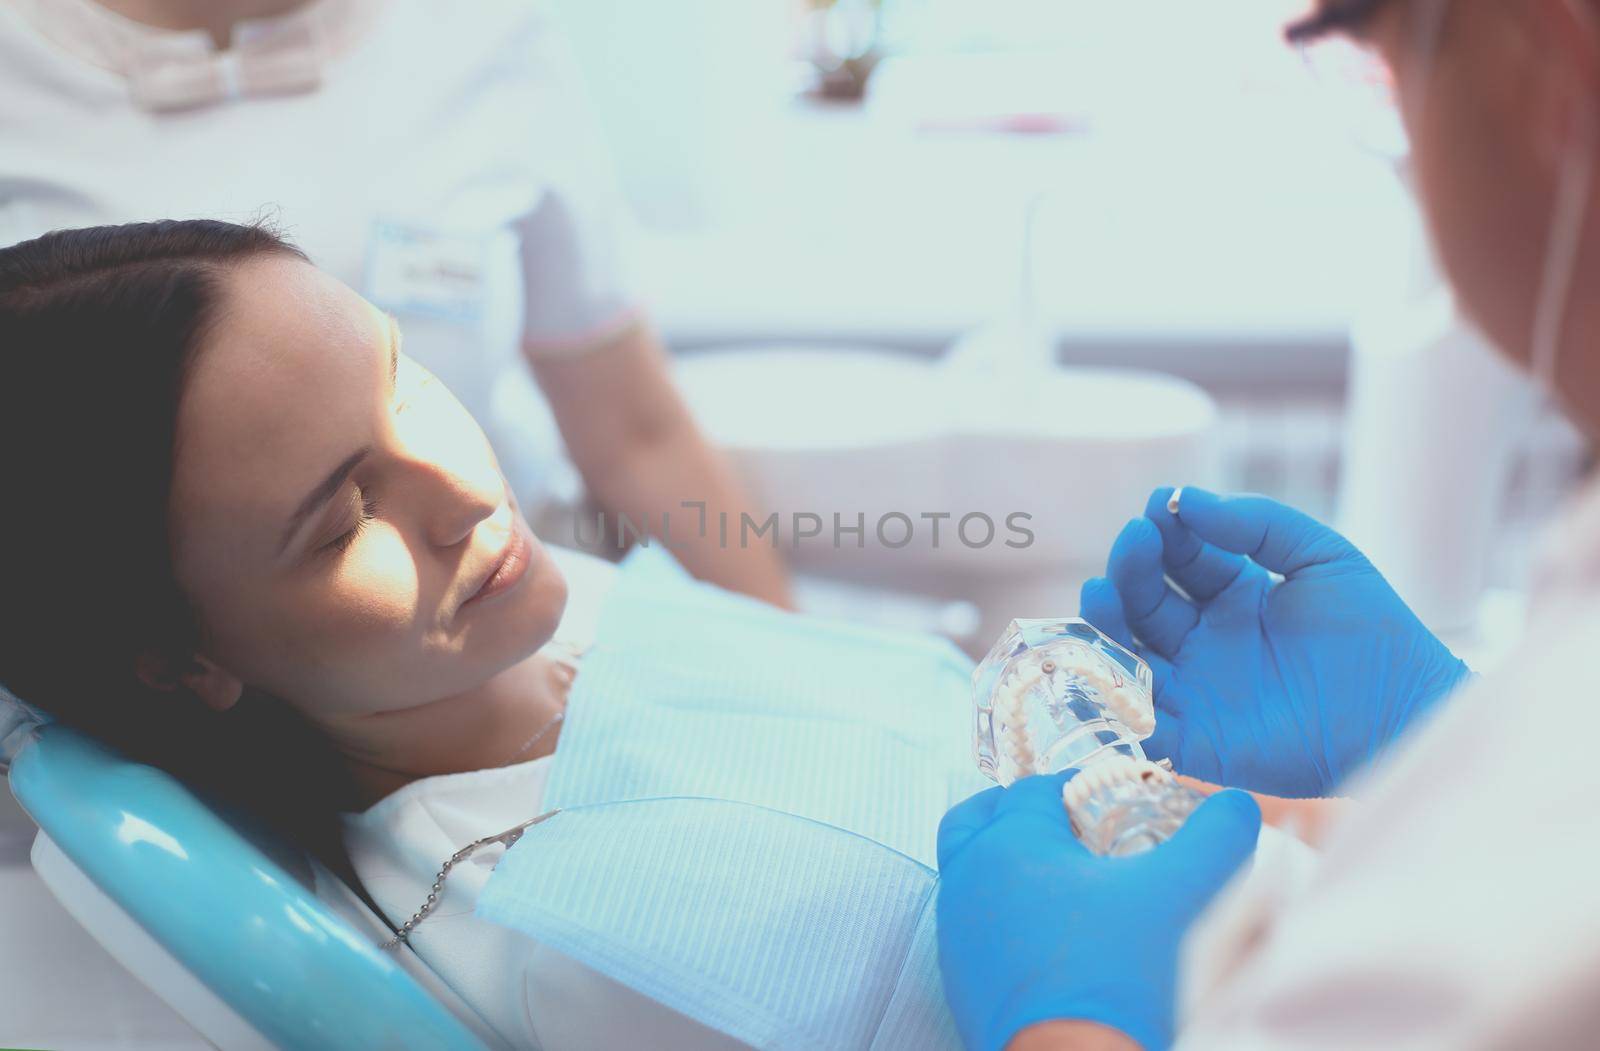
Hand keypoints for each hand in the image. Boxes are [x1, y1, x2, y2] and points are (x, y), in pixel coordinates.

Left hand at [936, 772, 1260, 1050]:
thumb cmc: (1118, 974)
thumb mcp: (1180, 894)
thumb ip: (1214, 838)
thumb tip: (1238, 805)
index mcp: (1009, 842)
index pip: (1032, 788)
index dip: (1071, 787)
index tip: (1105, 801)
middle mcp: (968, 879)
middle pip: (978, 820)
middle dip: (1015, 812)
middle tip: (1063, 827)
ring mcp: (957, 932)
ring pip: (969, 874)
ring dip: (1003, 865)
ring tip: (1060, 883)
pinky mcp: (960, 978)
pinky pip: (973, 928)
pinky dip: (1000, 916)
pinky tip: (1048, 937)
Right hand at [1079, 487, 1471, 796]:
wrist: (1407, 716)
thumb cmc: (1376, 637)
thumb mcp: (1323, 557)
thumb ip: (1258, 524)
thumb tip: (1187, 500)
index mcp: (1233, 596)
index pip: (1180, 558)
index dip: (1166, 531)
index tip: (1162, 506)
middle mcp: (1204, 641)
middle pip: (1145, 600)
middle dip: (1133, 567)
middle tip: (1136, 540)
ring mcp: (1195, 691)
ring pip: (1128, 654)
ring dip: (1106, 622)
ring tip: (1101, 592)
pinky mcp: (1194, 741)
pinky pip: (1140, 722)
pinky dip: (1112, 699)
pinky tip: (1100, 664)